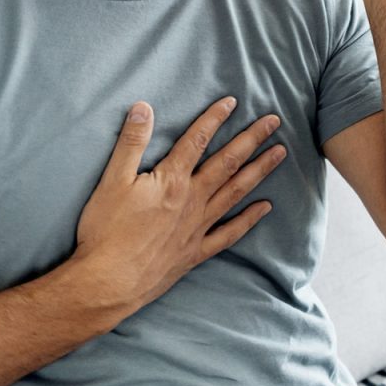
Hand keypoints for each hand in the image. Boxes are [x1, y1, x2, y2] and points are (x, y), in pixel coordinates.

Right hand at [70, 98, 287, 315]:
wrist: (107, 283)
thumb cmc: (106, 232)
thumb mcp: (111, 181)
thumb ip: (130, 143)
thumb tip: (143, 107)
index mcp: (172, 181)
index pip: (197, 141)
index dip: (214, 118)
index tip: (232, 102)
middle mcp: (192, 200)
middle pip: (228, 162)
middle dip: (252, 139)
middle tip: (274, 121)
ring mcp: (197, 227)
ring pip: (236, 192)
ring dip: (259, 170)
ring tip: (280, 153)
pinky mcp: (195, 252)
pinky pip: (230, 233)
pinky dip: (249, 219)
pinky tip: (265, 207)